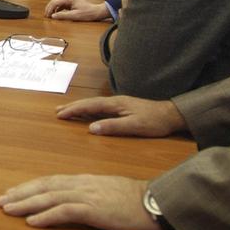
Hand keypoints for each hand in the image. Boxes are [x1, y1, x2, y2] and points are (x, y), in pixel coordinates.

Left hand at [0, 175, 162, 229]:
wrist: (157, 200)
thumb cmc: (136, 199)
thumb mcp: (108, 190)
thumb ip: (90, 192)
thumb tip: (75, 199)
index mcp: (85, 180)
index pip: (51, 181)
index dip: (30, 186)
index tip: (13, 192)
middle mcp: (82, 184)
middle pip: (44, 186)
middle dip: (20, 193)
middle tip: (0, 200)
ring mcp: (87, 195)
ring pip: (49, 197)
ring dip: (25, 204)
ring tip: (7, 209)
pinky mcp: (94, 209)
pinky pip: (64, 211)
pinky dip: (46, 216)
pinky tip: (32, 221)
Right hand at [44, 0, 110, 20]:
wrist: (96, 12)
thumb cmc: (88, 13)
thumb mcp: (75, 15)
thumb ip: (63, 15)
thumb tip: (53, 16)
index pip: (55, 2)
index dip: (49, 9)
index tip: (47, 15)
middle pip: (54, 1)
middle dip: (49, 8)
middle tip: (46, 15)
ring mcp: (70, 0)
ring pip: (57, 2)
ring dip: (52, 8)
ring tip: (50, 15)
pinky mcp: (70, 3)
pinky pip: (61, 5)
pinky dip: (57, 9)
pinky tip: (56, 14)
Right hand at [56, 96, 186, 136]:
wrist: (172, 115)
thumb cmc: (155, 122)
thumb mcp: (134, 126)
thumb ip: (113, 126)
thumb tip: (91, 128)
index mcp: (116, 104)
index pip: (90, 106)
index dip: (74, 110)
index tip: (60, 114)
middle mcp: (115, 101)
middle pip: (90, 103)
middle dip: (73, 107)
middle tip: (57, 111)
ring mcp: (119, 104)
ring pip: (94, 104)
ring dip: (80, 107)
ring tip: (67, 110)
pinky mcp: (123, 108)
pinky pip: (100, 107)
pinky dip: (89, 109)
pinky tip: (88, 113)